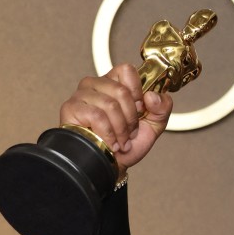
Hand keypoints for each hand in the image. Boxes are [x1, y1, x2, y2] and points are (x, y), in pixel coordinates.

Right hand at [59, 64, 173, 173]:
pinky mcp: (71, 108)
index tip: (140, 109)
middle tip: (130, 131)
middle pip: (121, 90)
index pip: (126, 70)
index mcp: (115, 84)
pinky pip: (97, 116)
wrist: (112, 164)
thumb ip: (162, 107)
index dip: (138, 91)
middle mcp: (97, 85)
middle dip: (131, 118)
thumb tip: (152, 95)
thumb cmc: (127, 143)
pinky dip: (108, 134)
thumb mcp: (153, 125)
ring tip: (120, 139)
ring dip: (121, 129)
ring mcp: (82, 95)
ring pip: (110, 104)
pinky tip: (110, 142)